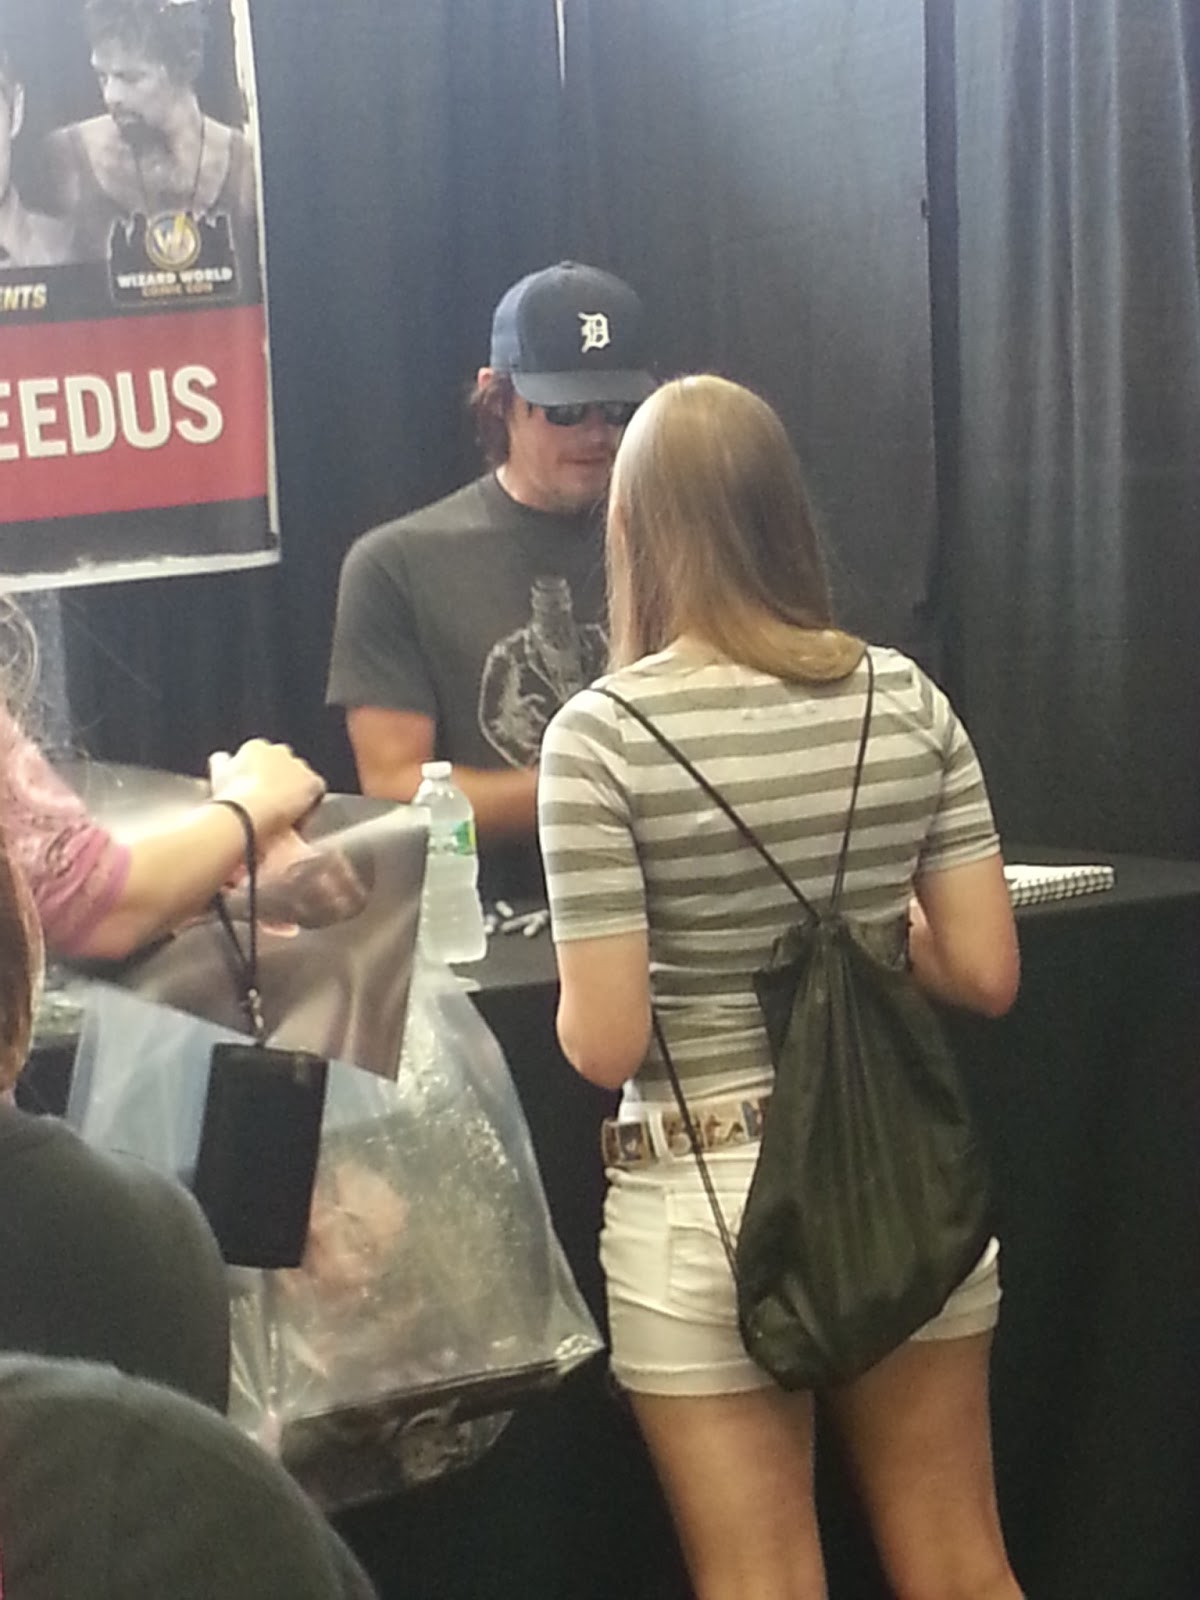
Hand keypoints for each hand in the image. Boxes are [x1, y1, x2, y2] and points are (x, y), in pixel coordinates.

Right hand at [209, 738, 325, 840]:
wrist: (252, 812)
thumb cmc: (232, 796)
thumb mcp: (218, 774)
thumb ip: (221, 762)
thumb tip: (221, 758)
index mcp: (255, 747)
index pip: (260, 757)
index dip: (257, 777)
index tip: (253, 792)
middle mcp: (280, 751)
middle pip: (282, 765)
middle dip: (278, 780)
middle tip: (269, 803)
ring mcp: (299, 765)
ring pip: (299, 778)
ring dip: (293, 791)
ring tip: (283, 813)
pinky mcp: (313, 782)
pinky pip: (315, 792)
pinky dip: (309, 803)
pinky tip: (297, 817)